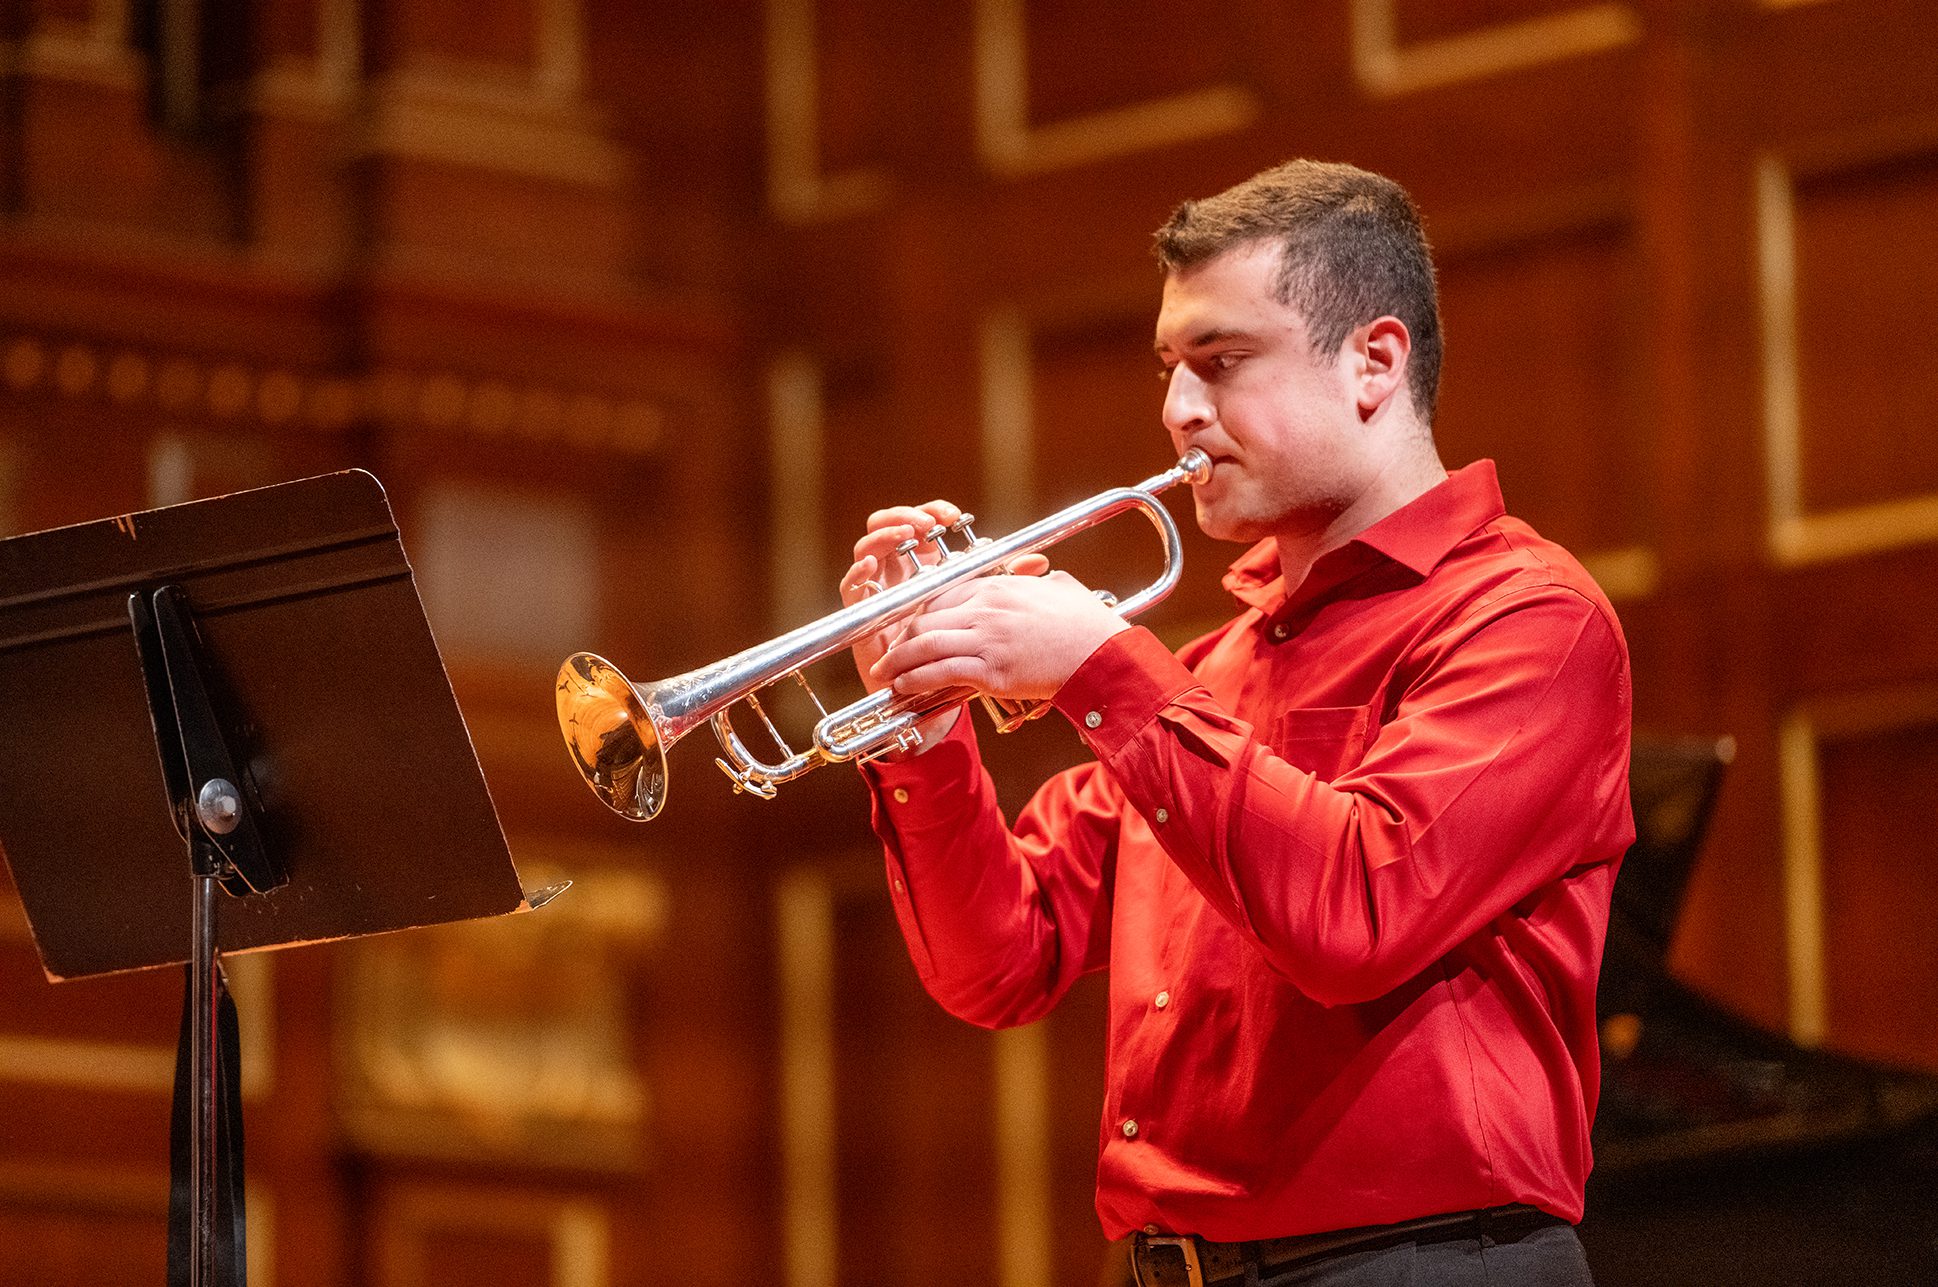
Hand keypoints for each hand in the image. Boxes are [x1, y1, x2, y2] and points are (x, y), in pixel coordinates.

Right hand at [839, 502, 1050, 693]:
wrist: (942, 693)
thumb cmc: (962, 647)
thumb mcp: (986, 611)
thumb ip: (1007, 584)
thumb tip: (1039, 562)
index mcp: (926, 565)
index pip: (922, 524)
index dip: (934, 513)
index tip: (953, 517)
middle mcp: (899, 572)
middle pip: (889, 527)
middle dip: (905, 518)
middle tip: (927, 525)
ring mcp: (879, 590)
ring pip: (868, 549)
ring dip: (884, 536)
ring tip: (906, 535)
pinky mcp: (863, 615)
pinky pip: (851, 588)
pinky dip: (858, 572)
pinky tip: (872, 566)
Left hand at [870, 569, 1129, 702]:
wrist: (1103, 656)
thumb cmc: (1089, 625)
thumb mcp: (1061, 589)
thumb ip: (1042, 582)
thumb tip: (1043, 576)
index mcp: (999, 587)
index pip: (943, 596)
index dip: (921, 615)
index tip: (912, 629)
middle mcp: (987, 610)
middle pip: (926, 619)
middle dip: (902, 638)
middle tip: (890, 653)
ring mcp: (988, 640)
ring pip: (926, 646)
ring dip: (899, 661)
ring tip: (886, 673)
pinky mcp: (992, 672)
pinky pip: (941, 673)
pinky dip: (916, 680)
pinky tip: (904, 688)